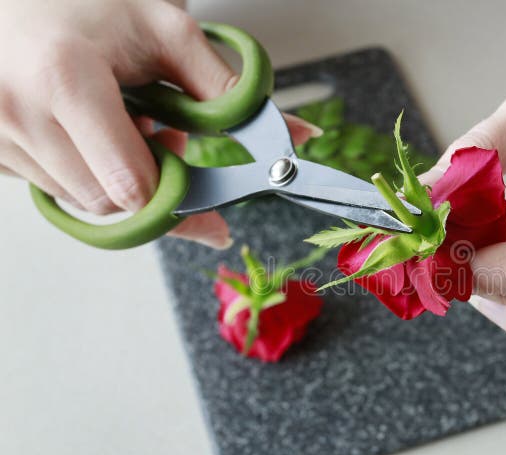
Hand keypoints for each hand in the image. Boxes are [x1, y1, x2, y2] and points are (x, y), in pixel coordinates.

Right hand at [0, 0, 318, 247]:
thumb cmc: (90, 6)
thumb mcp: (166, 32)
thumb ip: (227, 90)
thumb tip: (295, 137)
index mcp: (65, 79)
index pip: (129, 186)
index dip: (172, 194)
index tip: (193, 180)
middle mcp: (18, 111)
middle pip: (108, 202)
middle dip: (145, 182)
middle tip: (156, 133)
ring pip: (81, 200)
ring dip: (113, 176)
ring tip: (116, 121)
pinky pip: (51, 188)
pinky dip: (80, 171)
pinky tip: (82, 131)